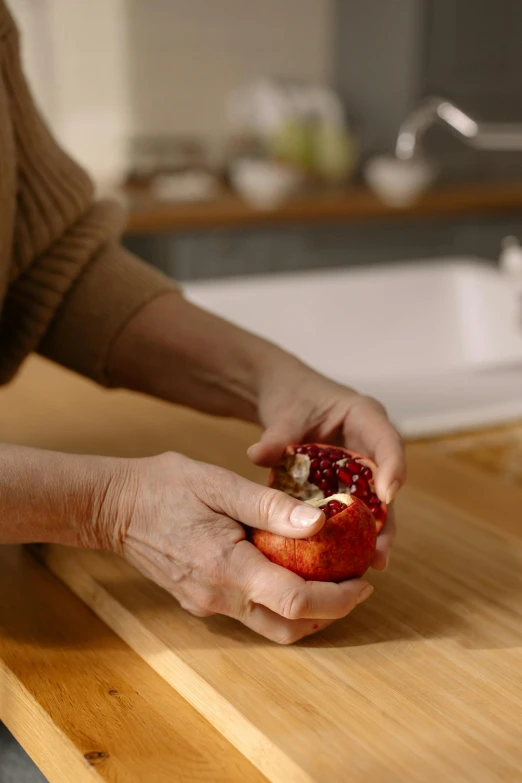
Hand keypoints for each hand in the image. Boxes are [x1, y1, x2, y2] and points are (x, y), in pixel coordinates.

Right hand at [104, 452, 374, 643]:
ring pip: (270, 626)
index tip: (363, 580)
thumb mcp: (218, 483)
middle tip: (354, 581)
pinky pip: (250, 613)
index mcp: (226, 567)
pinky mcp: (200, 601)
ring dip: (306, 611)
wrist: (114, 507)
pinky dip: (279, 602)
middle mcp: (218, 597)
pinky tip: (287, 569)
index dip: (338, 598)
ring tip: (328, 576)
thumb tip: (320, 521)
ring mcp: (206, 604)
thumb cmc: (165, 487)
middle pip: (288, 627)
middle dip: (330, 612)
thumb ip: (269, 506)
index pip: (295, 602)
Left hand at [247, 359, 404, 569]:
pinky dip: (353, 531)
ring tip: (372, 564)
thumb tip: (257, 454)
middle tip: (380, 551)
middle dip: (387, 518)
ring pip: (376, 502)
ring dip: (374, 533)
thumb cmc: (292, 397)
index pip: (387, 441)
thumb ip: (276, 436)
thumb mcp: (285, 414)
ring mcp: (362, 465)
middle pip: (388, 482)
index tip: (388, 495)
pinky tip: (348, 559)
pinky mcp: (350, 482)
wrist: (285, 396)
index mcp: (365, 416)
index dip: (392, 468)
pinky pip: (356, 508)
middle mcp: (371, 443)